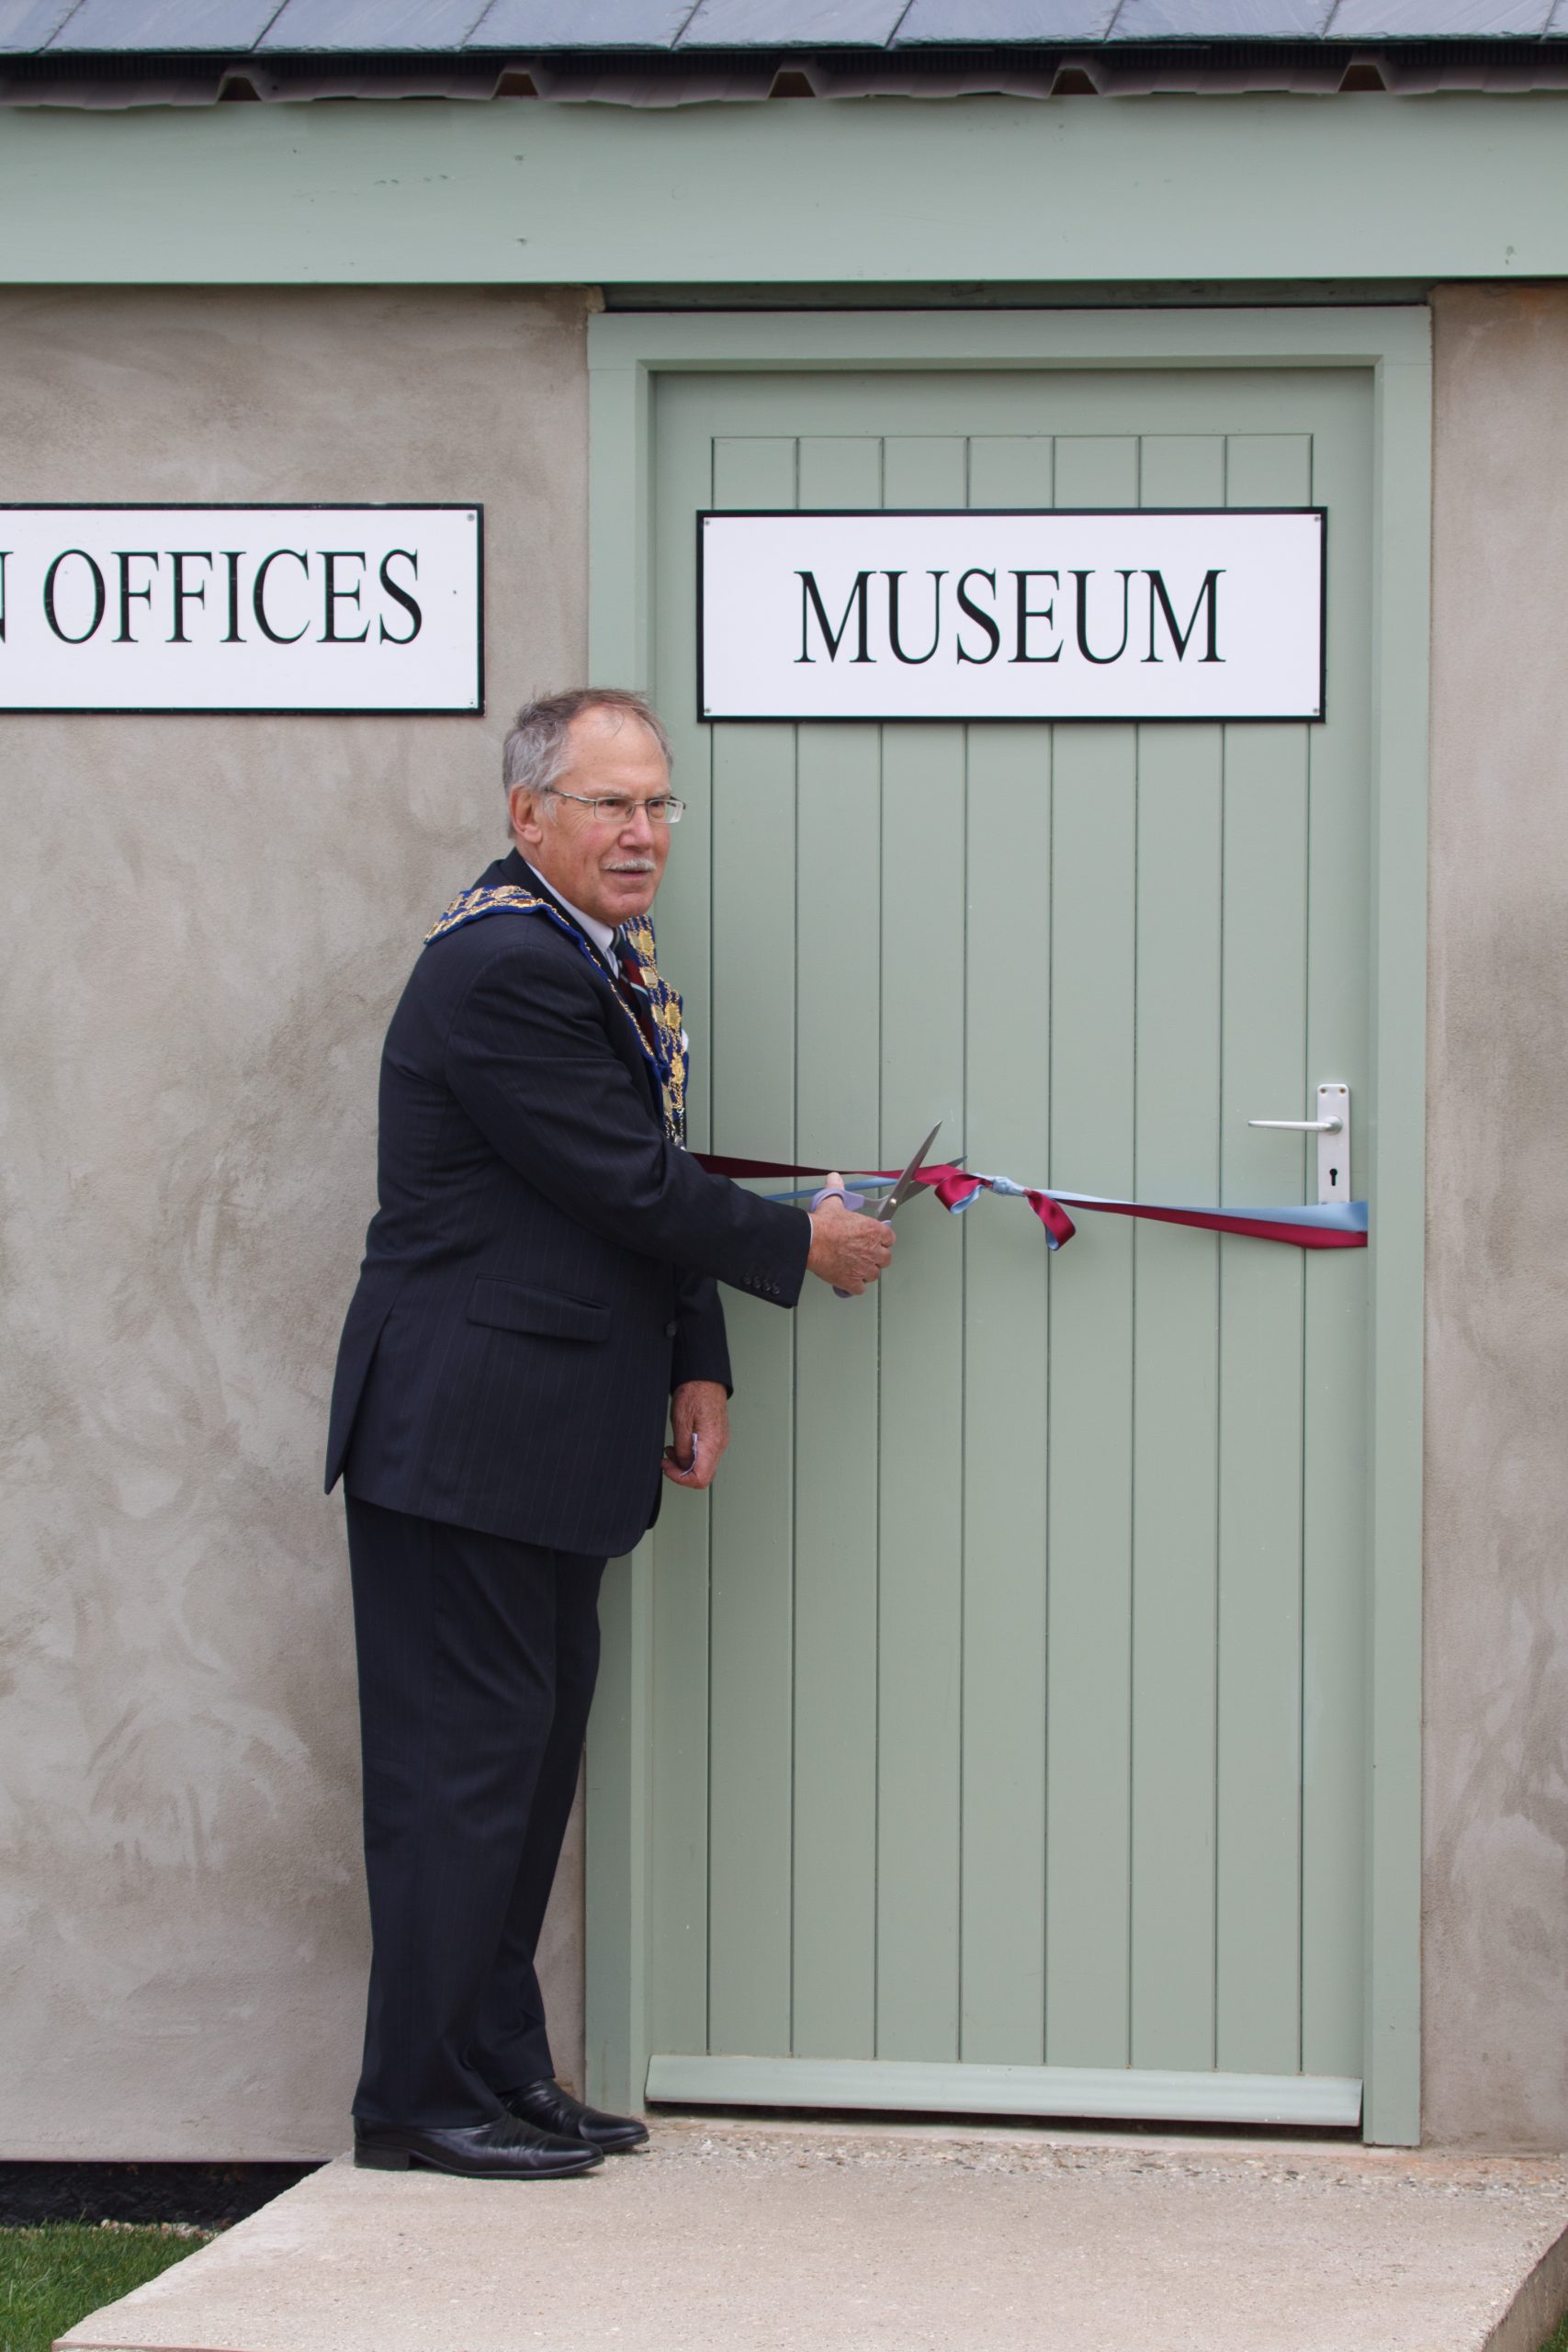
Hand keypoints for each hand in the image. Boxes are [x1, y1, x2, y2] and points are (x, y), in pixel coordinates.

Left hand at [663, 1380, 730, 1490]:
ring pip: (703, 1466)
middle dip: (681, 1472)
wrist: (705, 1378)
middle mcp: (719, 1445)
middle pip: (703, 1475)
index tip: (668, 1468)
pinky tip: (680, 1445)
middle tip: (666, 1461)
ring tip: (670, 1451)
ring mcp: (719, 1441)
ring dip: (684, 1463)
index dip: (682, 1479)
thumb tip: (683, 1466)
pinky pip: (705, 1455)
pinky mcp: (716, 1436)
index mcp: (711, 1443)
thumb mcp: (681, 1422)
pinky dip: (691, 1455)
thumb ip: (682, 1449)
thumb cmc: (695, 1393)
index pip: (701, 1478)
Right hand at [806, 1174, 894, 1295]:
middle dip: (876, 1258)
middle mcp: (873, 1250)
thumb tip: (834, 1179)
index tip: (875, 1240)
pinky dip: (854, 1286)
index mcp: (874, 1231)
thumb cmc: (823, 1225)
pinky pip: (860, 1289)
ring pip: (874, 1275)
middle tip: (864, 1255)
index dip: (882, 1240)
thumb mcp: (833, 1203)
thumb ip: (837, 1190)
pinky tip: (848, 1280)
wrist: (810, 1241)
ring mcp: (864, 1268)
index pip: (890, 1238)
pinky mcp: (852, 1281)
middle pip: (886, 1259)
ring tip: (855, 1267)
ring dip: (866, 1272)